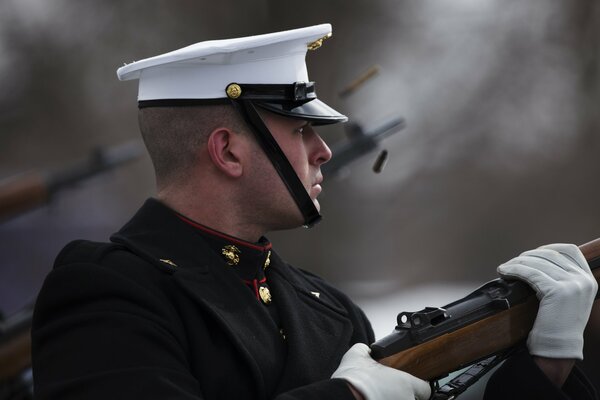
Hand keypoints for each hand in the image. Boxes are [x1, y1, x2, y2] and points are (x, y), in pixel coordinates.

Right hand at [331, 343, 430, 399]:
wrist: (343, 395)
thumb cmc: (354, 380)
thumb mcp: (358, 353)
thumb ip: (367, 350)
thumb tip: (366, 350)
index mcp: (406, 383)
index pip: (425, 389)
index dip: (418, 386)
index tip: (409, 385)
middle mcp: (406, 399)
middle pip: (412, 399)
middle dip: (401, 394)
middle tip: (387, 390)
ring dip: (393, 399)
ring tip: (379, 396)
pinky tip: (373, 399)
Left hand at [497, 243, 597, 359]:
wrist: (557, 348)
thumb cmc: (556, 325)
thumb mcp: (567, 298)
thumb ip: (561, 279)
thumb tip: (536, 259)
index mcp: (588, 280)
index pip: (570, 250)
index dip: (548, 248)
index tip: (531, 253)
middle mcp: (584, 280)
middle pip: (550, 254)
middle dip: (527, 256)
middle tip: (512, 263)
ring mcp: (573, 285)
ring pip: (538, 262)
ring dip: (517, 262)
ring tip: (505, 268)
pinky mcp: (558, 292)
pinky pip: (530, 273)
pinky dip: (514, 270)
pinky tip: (504, 272)